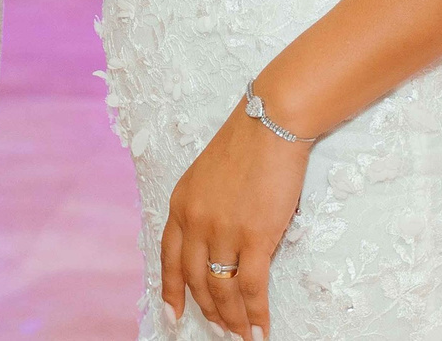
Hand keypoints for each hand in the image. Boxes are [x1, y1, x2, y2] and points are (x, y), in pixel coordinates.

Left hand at [161, 102, 307, 337]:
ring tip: (241, 336)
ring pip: (222, 290)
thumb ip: (205, 206)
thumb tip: (217, 241)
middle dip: (208, 311)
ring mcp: (222, 231)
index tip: (172, 315)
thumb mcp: (208, 174)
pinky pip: (251, 288)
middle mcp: (195, 221)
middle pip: (195, 280)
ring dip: (232, 319)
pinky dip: (255, 314)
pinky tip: (260, 330)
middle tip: (220, 329)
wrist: (272, 121)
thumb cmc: (248, 141)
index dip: (171, 290)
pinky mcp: (254, 237)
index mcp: (181, 203)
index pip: (169, 258)